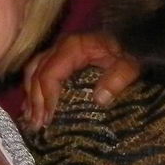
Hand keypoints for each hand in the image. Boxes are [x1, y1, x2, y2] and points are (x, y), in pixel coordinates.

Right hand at [19, 31, 136, 129]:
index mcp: (73, 47)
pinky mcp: (60, 57)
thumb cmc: (130, 52)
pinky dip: (34, 90)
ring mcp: (58, 51)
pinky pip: (39, 71)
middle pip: (37, 73)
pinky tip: (32, 107)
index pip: (50, 73)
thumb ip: (117, 79)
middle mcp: (60, 47)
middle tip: (37, 125)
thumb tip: (99, 99)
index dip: (47, 97)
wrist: (133, 38)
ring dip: (31, 96)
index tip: (49, 119)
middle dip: (35, 101)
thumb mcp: (129, 65)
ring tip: (31, 120)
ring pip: (33, 72)